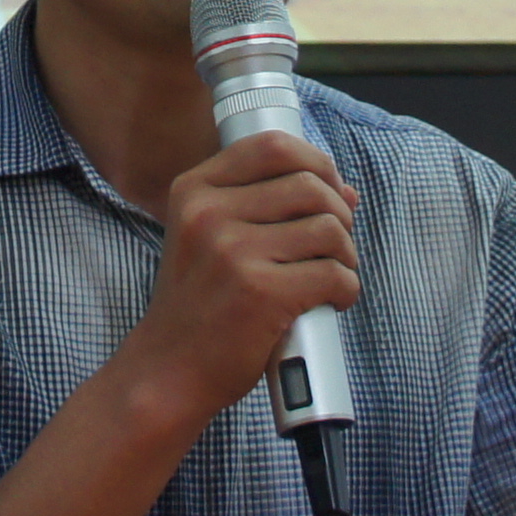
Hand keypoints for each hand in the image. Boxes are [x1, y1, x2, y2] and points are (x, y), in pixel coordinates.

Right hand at [122, 129, 359, 425]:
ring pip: (329, 228)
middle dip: (339, 212)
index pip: (273, 147)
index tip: (328, 188)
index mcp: (195, 191)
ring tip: (332, 274)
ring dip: (346, 254)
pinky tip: (331, 301)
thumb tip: (346, 190)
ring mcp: (233, 252)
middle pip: (310, 184)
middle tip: (334, 244)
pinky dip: (346, 289)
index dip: (315, 161)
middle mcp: (209, 213)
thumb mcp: (211, 239)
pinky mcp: (261, 292)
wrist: (168, 369)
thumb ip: (269, 207)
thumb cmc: (199, 305)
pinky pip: (334, 274)